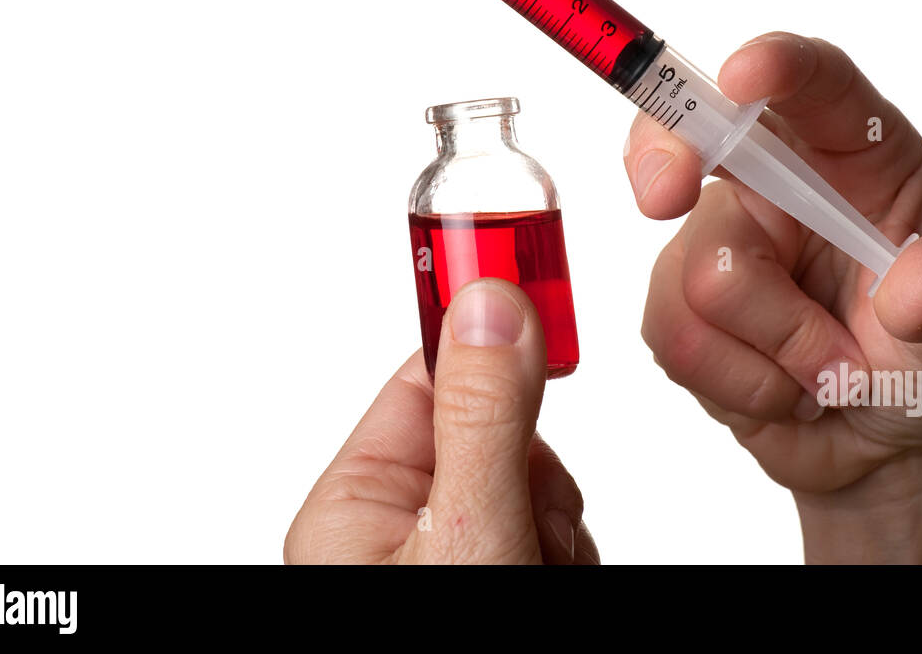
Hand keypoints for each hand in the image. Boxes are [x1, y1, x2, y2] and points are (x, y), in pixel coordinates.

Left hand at [285, 279, 597, 564]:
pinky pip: (553, 530)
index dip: (491, 347)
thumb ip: (483, 417)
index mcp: (354, 505)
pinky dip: (567, 551)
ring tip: (540, 567)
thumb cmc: (445, 651)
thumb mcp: (467, 531)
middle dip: (539, 477)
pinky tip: (551, 572)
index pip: (429, 378)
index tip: (542, 303)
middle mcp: (396, 527)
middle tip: (535, 529)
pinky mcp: (497, 566)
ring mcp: (450, 553)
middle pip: (500, 433)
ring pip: (537, 485)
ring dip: (559, 526)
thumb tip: (491, 303)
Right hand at [624, 32, 921, 561]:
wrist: (885, 447)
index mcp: (859, 156)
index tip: (742, 76)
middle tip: (663, 195)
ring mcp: (722, 239)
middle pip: (695, 136)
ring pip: (700, 272)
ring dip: (774, 346)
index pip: (818, 85)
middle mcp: (781, 182)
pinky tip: (781, 391)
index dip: (775, 66)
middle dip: (665, 157)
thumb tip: (921, 277)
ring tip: (827, 374)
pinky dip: (738, 383)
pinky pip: (672, 333)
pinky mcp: (677, 301)